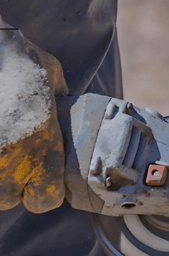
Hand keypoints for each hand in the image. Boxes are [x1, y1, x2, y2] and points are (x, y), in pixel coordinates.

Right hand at [0, 20, 67, 212]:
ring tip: (1, 155)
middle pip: (8, 200)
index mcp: (43, 145)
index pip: (45, 200)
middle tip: (14, 167)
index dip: (42, 193)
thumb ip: (63, 101)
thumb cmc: (23, 61)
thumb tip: (68, 107)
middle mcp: (13, 158)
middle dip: (11, 188)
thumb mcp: (55, 81)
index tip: (40, 181)